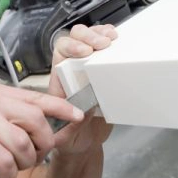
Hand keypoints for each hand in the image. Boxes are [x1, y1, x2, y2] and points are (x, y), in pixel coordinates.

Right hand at [0, 82, 83, 177]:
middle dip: (41, 147)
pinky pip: (5, 160)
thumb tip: (52, 123)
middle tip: (30, 161)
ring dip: (21, 165)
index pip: (36, 97)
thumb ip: (16, 120)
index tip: (78, 116)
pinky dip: (6, 174)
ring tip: (7, 170)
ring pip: (22, 144)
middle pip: (36, 121)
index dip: (61, 108)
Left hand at [48, 24, 117, 155]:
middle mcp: (73, 70)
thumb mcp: (66, 137)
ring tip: (112, 39)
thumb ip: (71, 125)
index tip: (84, 53)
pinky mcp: (105, 71)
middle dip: (88, 36)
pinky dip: (112, 41)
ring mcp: (90, 68)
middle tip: (103, 44)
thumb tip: (85, 109)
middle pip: (75, 38)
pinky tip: (117, 41)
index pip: (60, 52)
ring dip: (101, 34)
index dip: (71, 47)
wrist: (84, 144)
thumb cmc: (71, 138)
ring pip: (90, 38)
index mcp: (60, 80)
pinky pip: (106, 49)